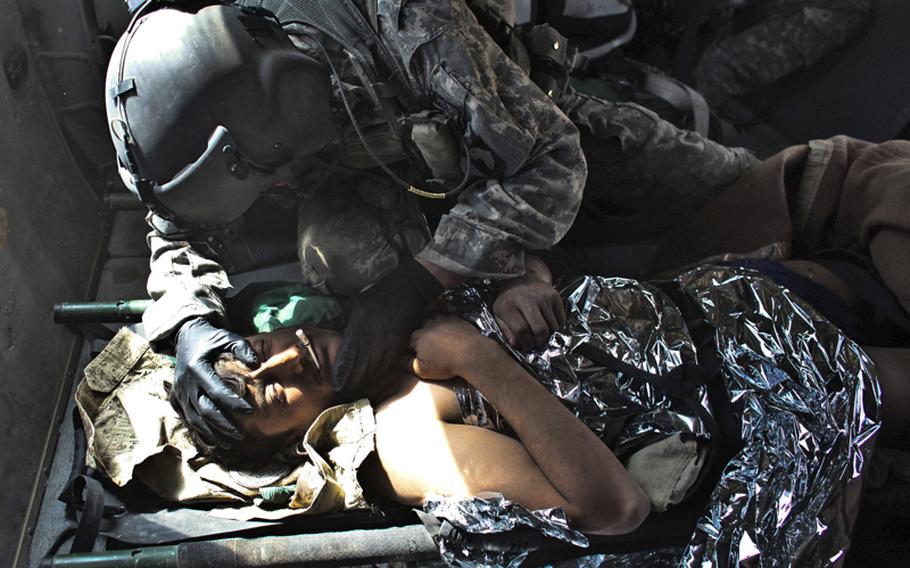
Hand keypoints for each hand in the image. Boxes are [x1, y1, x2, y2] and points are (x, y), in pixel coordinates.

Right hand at [173, 317, 258, 446]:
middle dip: (223, 425)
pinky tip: (213, 441)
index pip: (217, 391)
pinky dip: (200, 431)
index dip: (234, 403)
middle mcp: (186, 383)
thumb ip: (242, 348)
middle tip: (241, 435)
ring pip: (195, 419)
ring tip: (229, 442)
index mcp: (197, 368)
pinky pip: (188, 419)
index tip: (250, 412)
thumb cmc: (211, 338)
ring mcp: (179, 392)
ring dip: (212, 433)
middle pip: (205, 410)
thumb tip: (256, 365)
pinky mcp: (177, 398)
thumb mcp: (227, 337)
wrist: (185, 337)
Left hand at [333, 257, 442, 396]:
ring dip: (362, 381)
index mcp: (360, 327)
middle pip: (360, 368)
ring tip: (352, 389)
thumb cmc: (378, 296)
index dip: (341, 371)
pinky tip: (369, 380)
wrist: (408, 291)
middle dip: (350, 381)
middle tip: (340, 391)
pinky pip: (385, 366)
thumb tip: (323, 332)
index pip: (348, 355)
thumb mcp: (354, 305)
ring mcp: (388, 345)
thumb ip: (340, 321)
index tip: (335, 383)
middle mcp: (374, 339)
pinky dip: (375, 375)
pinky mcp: (398, 348)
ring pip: (373, 370)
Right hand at [410, 317, 489, 379]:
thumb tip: (402, 360)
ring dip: (437, 328)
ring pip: (437, 321)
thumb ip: (409, 364)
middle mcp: (430, 325)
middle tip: (432, 349)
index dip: (414, 350)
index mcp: (419, 337)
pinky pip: (451, 320)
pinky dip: (451, 325)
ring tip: (442, 340)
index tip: (419, 357)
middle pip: (423, 329)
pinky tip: (454, 334)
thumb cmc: (448, 363)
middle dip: (425, 337)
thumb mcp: (423, 370)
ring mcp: (445, 320)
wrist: (472, 354)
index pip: (411, 342)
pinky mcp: (458, 320)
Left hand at [493, 274, 565, 350]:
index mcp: (509, 305)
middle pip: (540, 329)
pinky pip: (561, 319)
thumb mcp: (499, 314)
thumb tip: (517, 344)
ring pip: (552, 326)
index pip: (522, 330)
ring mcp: (543, 297)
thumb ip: (506, 330)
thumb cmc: (508, 300)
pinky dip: (556, 326)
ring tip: (541, 332)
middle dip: (540, 342)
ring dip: (548, 334)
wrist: (519, 277)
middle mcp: (527, 300)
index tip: (527, 346)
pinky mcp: (554, 295)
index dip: (526, 343)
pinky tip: (547, 322)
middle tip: (537, 343)